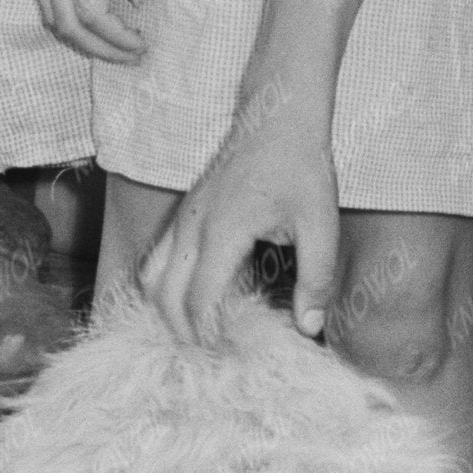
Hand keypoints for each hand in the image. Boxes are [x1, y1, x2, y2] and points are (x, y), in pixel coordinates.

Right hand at [17, 0, 159, 67]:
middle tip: (131, 55)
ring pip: (50, 16)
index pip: (92, 14)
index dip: (117, 38)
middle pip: (67, 26)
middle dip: (100, 49)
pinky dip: (63, 19)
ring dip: (80, 39)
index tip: (142, 43)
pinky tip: (86, 17)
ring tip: (111, 44)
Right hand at [139, 98, 342, 339]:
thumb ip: (316, 279)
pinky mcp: (185, 213)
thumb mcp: (321, 224)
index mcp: (223, 232)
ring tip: (199, 333)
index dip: (210, 336)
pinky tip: (196, 300)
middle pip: (163, 295)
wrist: (278, 115)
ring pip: (151, 277)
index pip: (199, 300)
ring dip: (167, 310)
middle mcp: (191, 227)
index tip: (231, 357)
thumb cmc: (301, 167)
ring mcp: (183, 218)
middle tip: (212, 355)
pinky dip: (166, 287)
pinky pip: (158, 259)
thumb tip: (309, 327)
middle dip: (182, 332)